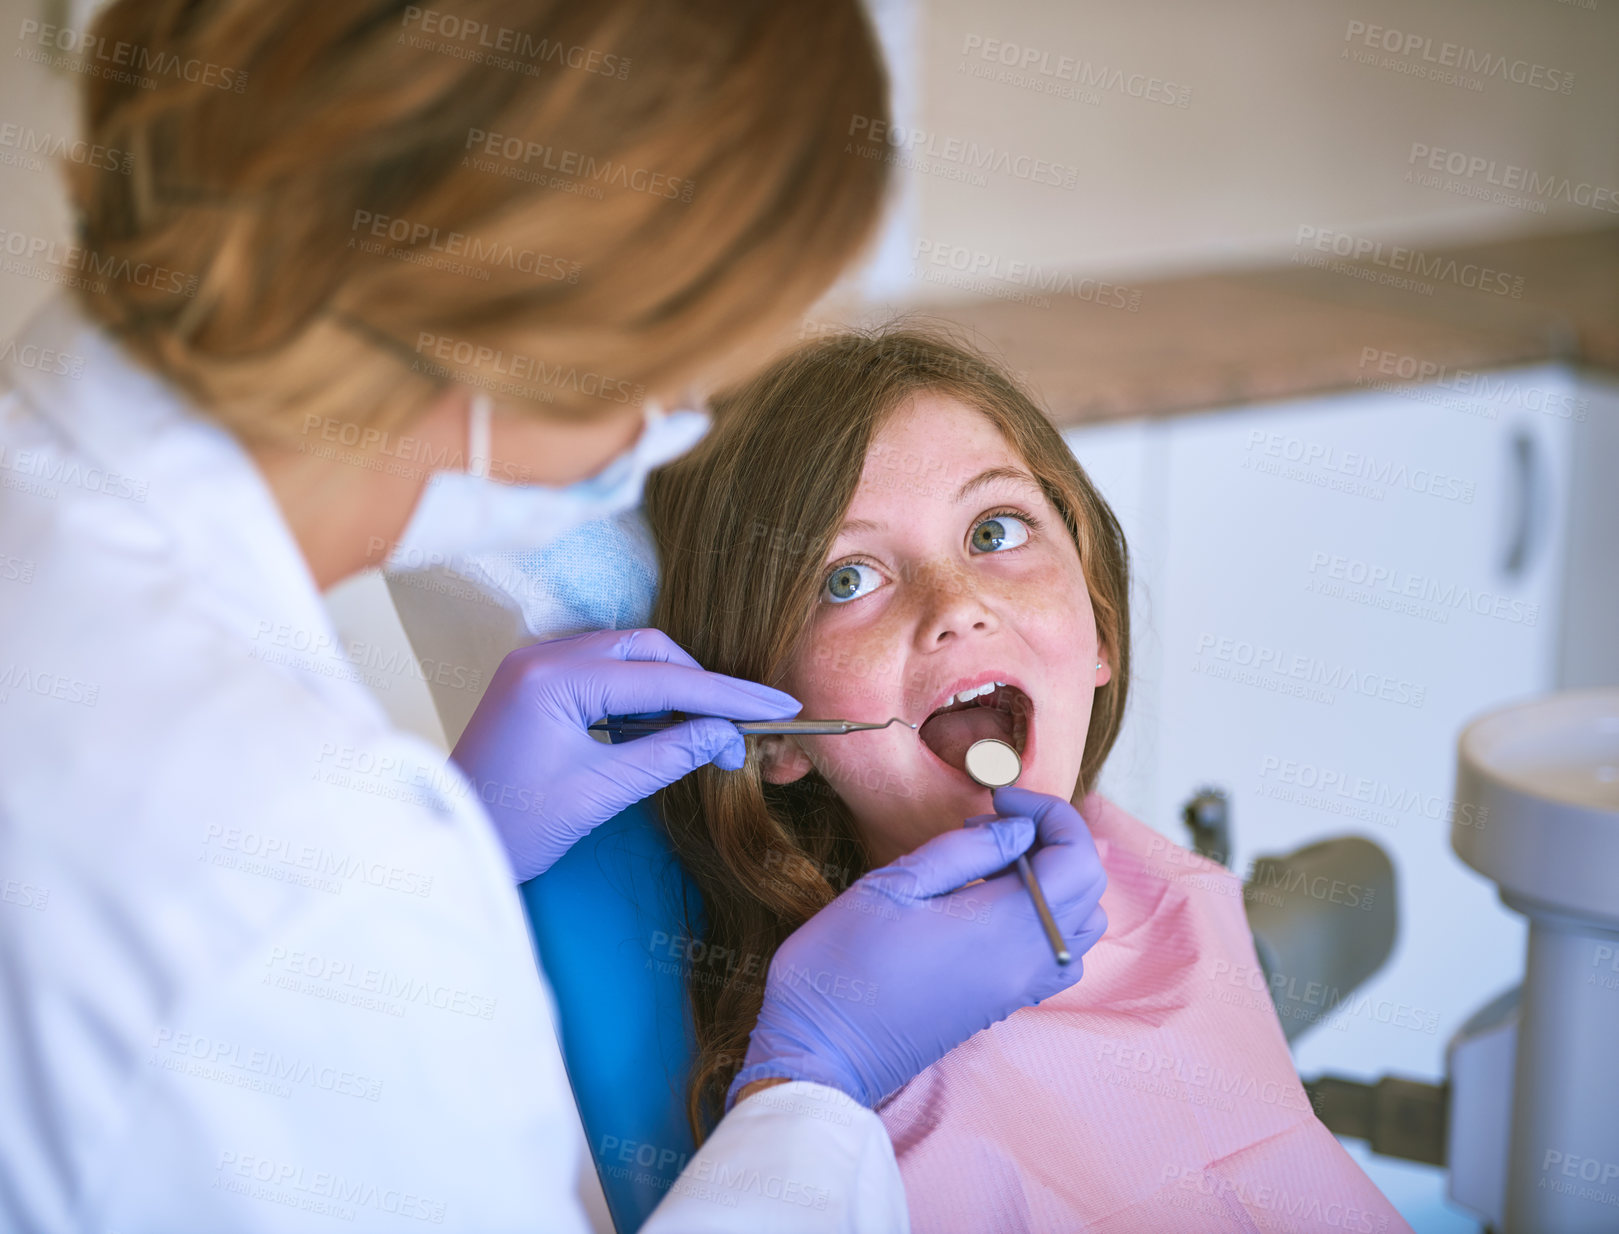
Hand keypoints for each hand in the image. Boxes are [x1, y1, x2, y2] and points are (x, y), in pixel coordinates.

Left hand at [453, 628, 798, 881]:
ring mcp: (538, 665)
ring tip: (713, 736)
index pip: (662, 679)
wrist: (446, 840)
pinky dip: (644, 697)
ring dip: (675, 690)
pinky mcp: (539, 683)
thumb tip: (727, 737)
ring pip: (631, 658)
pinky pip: (607, 673)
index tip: (780, 707)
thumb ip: (668, 756)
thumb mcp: (599, 793)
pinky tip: (670, 728)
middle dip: (703, 686)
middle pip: (650, 651)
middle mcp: (543, 656)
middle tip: (745, 731)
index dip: (727, 696)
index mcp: (553, 678)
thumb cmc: (513, 825)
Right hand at [728, 786, 1107, 1110]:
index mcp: (1005, 927)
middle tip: (995, 822)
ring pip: (1080, 924)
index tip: (1000, 798)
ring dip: (1054, 880)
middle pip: (1088, 889)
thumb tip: (1017, 829)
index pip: (1079, 858)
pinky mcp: (1003, 1003)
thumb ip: (966, 849)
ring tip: (994, 862)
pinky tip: (990, 903)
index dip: (1050, 813)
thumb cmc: (842, 964)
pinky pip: (1057, 955)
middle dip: (1055, 839)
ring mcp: (1019, 988)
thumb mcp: (894, 884)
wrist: (822, 1051)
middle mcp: (1028, 962)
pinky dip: (1045, 917)